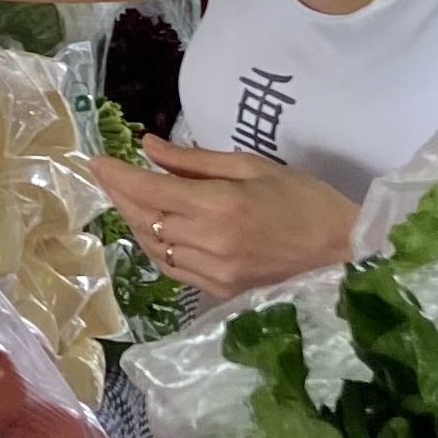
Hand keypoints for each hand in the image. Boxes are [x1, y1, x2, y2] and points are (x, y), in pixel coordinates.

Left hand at [92, 138, 358, 298]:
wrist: (342, 252)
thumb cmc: (304, 199)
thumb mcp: (252, 166)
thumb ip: (195, 161)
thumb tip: (148, 146)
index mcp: (218, 205)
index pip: (149, 190)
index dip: (117, 176)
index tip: (96, 161)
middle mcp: (208, 242)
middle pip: (144, 218)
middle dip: (120, 194)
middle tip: (107, 174)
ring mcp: (212, 272)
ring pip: (152, 246)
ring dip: (135, 221)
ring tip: (128, 197)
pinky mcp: (218, 291)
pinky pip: (171, 267)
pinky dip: (155, 246)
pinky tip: (154, 228)